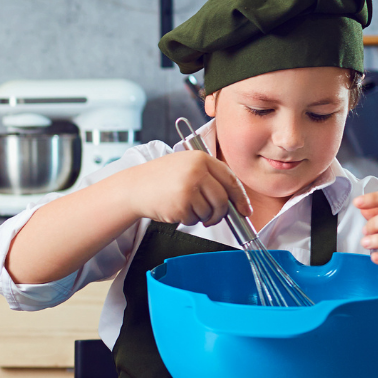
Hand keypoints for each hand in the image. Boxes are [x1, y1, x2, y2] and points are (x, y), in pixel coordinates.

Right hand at [113, 150, 251, 226]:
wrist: (134, 187)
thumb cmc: (160, 179)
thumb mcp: (185, 166)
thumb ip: (209, 176)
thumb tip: (235, 200)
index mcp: (200, 158)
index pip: (230, 179)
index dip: (239, 197)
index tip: (243, 209)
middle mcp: (196, 170)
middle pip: (223, 199)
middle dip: (221, 213)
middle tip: (212, 218)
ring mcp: (189, 187)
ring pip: (210, 211)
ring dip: (202, 217)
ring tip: (188, 210)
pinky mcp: (181, 203)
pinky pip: (195, 218)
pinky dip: (189, 219)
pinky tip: (176, 210)